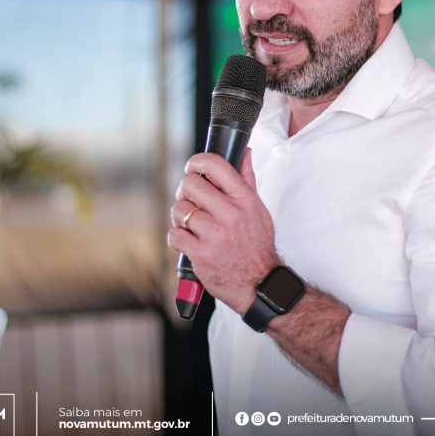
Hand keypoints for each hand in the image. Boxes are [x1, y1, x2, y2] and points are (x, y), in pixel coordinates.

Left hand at [168, 149, 278, 313]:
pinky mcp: (201, 254)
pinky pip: (175, 235)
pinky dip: (177, 237)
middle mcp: (230, 213)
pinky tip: (189, 240)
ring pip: (179, 210)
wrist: (259, 283)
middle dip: (185, 191)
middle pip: (190, 185)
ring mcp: (214, 234)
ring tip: (191, 224)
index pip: (215, 165)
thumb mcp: (258, 209)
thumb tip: (244, 153)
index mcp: (244, 199)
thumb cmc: (257, 244)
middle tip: (190, 200)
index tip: (193, 168)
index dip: (196, 162)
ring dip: (180, 216)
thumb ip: (247, 180)